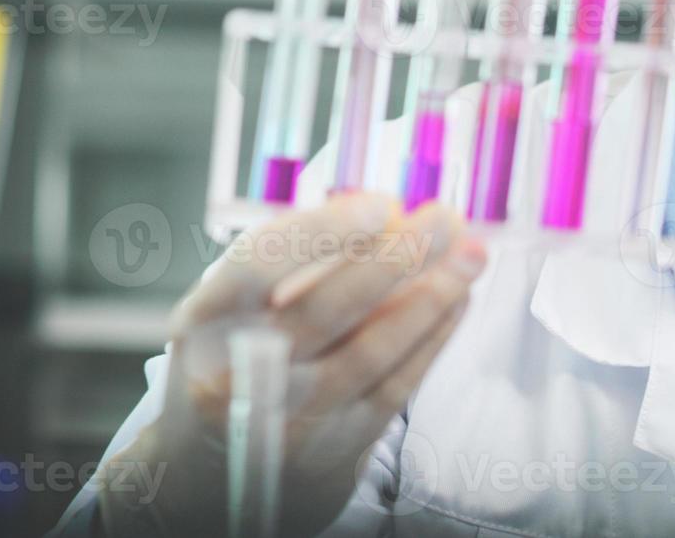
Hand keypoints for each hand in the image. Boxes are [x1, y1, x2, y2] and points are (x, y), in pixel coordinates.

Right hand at [98, 195, 484, 536]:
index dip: (323, 232)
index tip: (385, 203)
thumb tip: (393, 216)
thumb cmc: (236, 358)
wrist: (212, 470)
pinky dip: (432, 340)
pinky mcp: (331, 451)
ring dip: (429, 298)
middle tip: (445, 219)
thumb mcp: (237, 308)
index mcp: (203, 322)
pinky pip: (394, 388)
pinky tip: (458, 300)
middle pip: (324, 311)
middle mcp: (236, 377)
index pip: (257, 267)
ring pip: (370, 354)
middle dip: (395, 259)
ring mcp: (286, 419)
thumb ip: (301, 264)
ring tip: (471, 255)